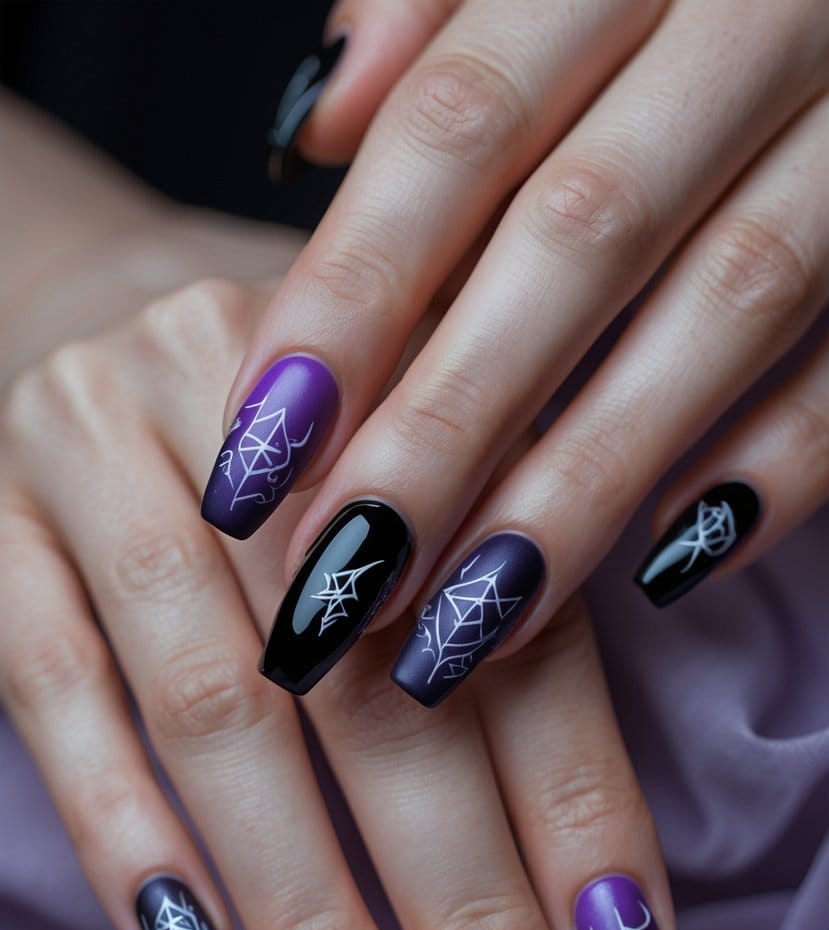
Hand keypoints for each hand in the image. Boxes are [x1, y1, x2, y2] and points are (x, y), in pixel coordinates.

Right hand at [0, 276, 677, 929]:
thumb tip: (582, 876)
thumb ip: (491, 612)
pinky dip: (129, 833)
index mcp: (404, 372)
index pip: (517, 617)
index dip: (577, 804)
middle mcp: (251, 392)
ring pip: (214, 702)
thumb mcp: (409, 483)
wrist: (92, 299)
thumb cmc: (296, 433)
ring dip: (303, 900)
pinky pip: (50, 689)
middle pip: (370, 673)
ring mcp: (97, 448)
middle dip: (454, 889)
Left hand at [207, 0, 828, 701]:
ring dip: (584, 483)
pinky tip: (661, 565)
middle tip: (340, 577)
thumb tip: (312, 130)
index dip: (353, 294)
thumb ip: (432, 21)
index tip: (259, 454)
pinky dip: (777, 467)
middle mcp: (752, 18)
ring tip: (466, 620)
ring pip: (727, 307)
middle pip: (581, 235)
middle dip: (449, 423)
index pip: (462, 127)